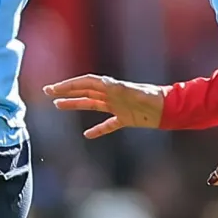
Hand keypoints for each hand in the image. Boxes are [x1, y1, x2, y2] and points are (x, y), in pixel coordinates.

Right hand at [44, 73, 165, 137]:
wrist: (169, 108)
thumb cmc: (152, 97)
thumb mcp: (132, 91)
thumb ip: (116, 88)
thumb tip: (100, 82)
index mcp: (111, 87)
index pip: (85, 83)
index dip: (68, 85)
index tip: (54, 89)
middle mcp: (111, 95)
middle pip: (84, 92)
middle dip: (66, 91)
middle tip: (49, 92)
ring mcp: (117, 107)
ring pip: (91, 105)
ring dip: (75, 104)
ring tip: (59, 106)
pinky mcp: (125, 119)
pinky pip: (107, 124)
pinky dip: (97, 130)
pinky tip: (88, 135)